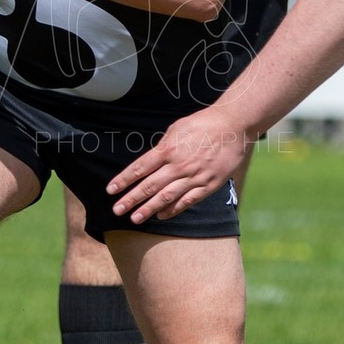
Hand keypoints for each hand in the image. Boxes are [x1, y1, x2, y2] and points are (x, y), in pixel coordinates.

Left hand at [107, 106, 253, 223]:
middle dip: (131, 199)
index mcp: (168, 149)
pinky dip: (173, 209)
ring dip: (149, 209)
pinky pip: (188, 201)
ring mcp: (194, 176)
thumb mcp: (176, 129)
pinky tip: (162, 216)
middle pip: (149, 185)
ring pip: (166, 197)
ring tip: (135, 219)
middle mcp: (178, 165)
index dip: (124, 180)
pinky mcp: (209, 184)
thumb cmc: (202, 124)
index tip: (111, 190)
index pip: (140, 168)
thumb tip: (149, 162)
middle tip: (117, 210)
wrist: (233, 125)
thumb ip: (162, 147)